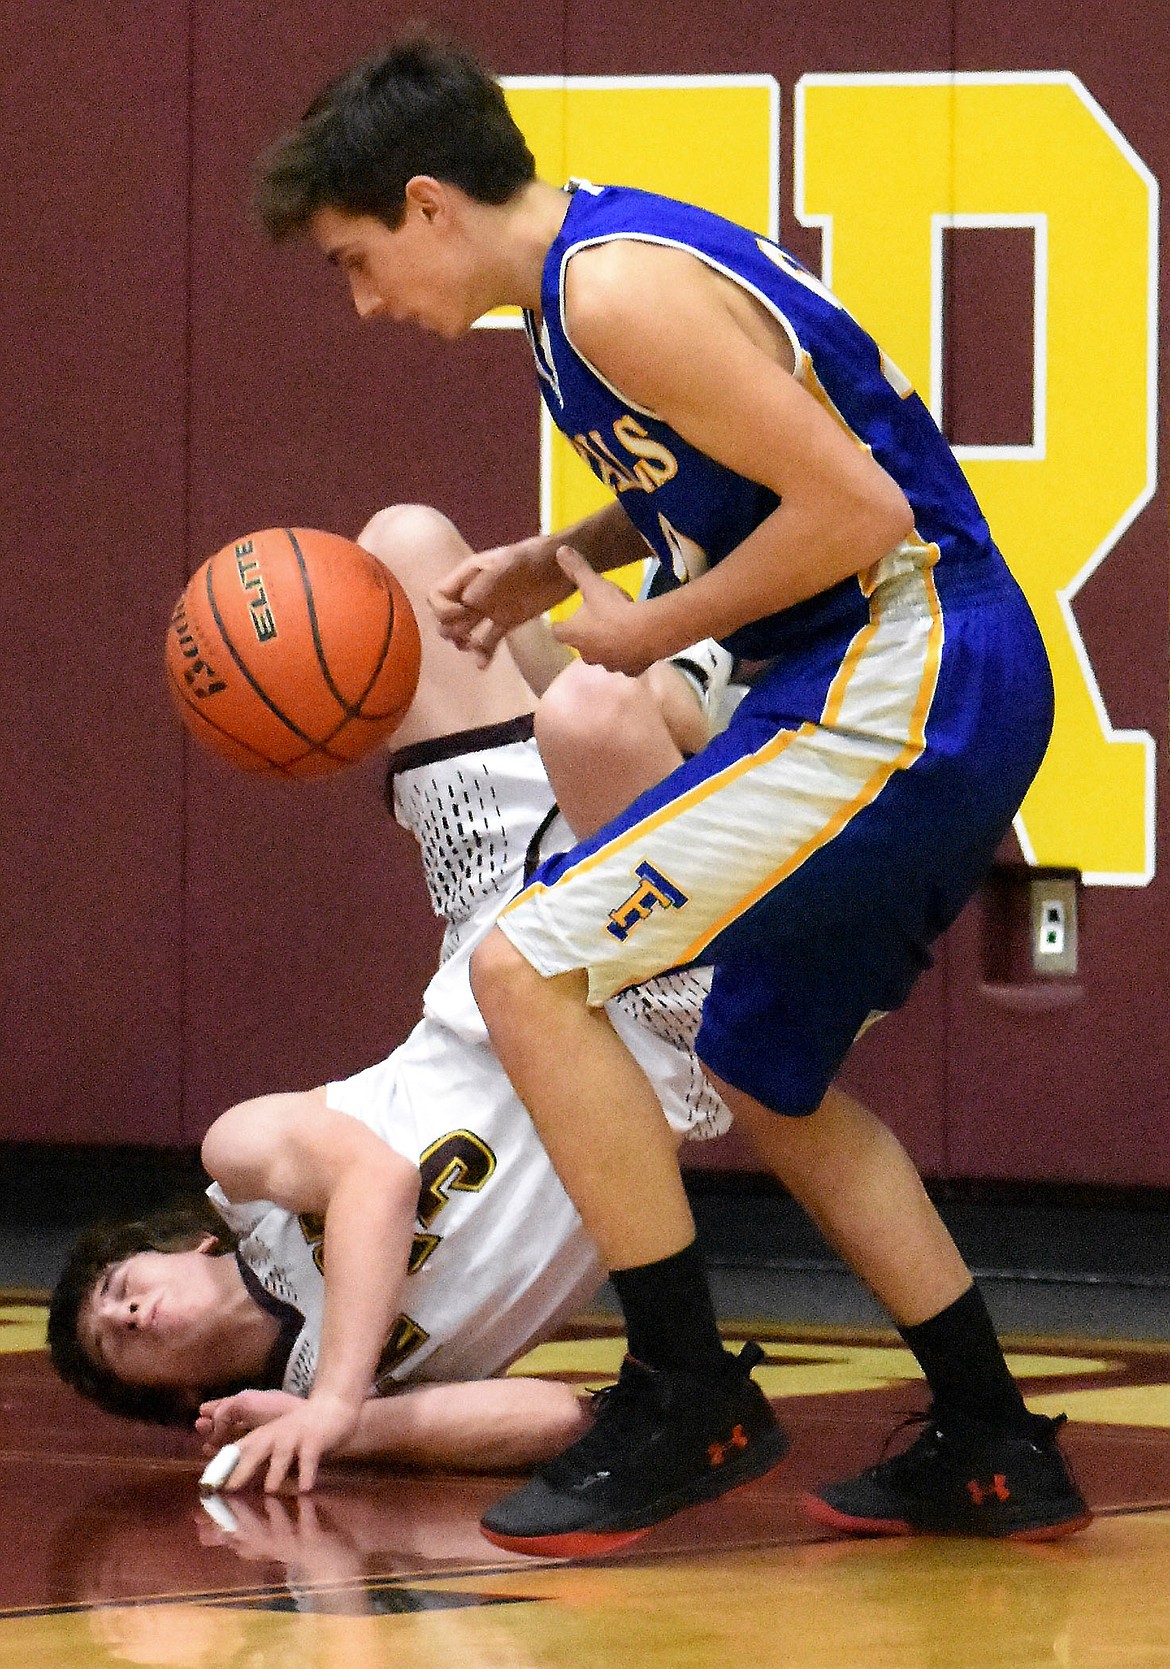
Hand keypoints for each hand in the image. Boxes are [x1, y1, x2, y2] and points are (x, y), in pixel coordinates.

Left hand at [207, 1390, 361, 1494]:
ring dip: (276, 1471)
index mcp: (263, 1436)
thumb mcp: (276, 1442)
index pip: (237, 1451)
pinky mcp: (315, 1440)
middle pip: (254, 1451)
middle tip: (227, 1489)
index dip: (222, 1467)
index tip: (208, 1487)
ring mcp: (295, 1436)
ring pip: (282, 1454)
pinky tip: (305, 1488)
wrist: (333, 1407)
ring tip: (270, 1489)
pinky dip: (307, 1473)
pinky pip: (309, 1459)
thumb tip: (234, 1486)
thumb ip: (259, 1461)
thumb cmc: (301, 1431)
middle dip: (241, 1469)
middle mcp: (275, 1435)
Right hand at [430, 538, 575, 663]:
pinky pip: (488, 640)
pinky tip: (483, 665)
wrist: (566, 566)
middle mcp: (475, 592)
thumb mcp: (513, 561)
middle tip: (466, 637)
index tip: (460, 615)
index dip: (442, 608)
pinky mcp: (507, 622)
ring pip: (464, 630)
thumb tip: (467, 601)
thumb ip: (489, 579)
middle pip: (446, 615)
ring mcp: (490, 609)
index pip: (438, 594)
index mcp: (470, 574)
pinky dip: (483, 653)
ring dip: (463, 642)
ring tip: (473, 647)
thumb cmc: (538, 555)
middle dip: (449, 628)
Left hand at [550, 547, 654, 673]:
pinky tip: (638, 647)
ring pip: (604, 657)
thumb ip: (577, 569)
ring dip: (608, 648)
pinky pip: (627, 665)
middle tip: (597, 622)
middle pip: (581, 647)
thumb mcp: (593, 584)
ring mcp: (609, 665)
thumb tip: (559, 550)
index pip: (558, 632)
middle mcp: (587, 654)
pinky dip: (629, 658)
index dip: (561, 625)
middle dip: (587, 637)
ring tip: (619, 633)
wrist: (645, 633)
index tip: (566, 619)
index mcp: (573, 635)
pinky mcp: (630, 670)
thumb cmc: (612, 609)